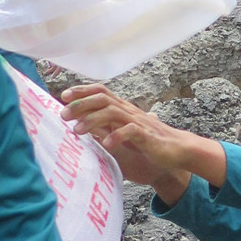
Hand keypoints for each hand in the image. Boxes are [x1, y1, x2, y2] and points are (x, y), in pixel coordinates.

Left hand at [61, 84, 222, 197]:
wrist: (177, 149)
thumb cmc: (148, 141)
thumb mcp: (122, 132)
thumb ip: (105, 126)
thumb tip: (83, 124)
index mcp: (122, 108)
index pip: (100, 92)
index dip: (82, 91)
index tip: (63, 96)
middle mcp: (129, 111)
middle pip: (102, 99)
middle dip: (81, 104)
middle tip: (63, 114)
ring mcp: (138, 122)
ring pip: (113, 112)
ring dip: (93, 120)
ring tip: (77, 131)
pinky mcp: (146, 135)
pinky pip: (130, 131)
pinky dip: (116, 136)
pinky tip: (105, 144)